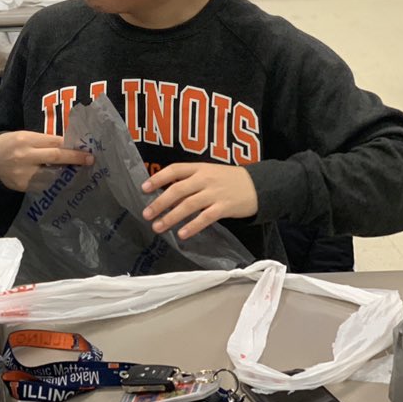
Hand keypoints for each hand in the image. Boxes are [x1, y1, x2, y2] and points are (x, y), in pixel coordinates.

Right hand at [0, 131, 94, 191]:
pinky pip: (45, 185)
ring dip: (67, 173)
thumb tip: (68, 145)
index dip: (71, 146)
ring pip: (52, 174)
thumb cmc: (10, 145)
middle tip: (90, 160)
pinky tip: (62, 180)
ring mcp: (24, 173)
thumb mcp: (24, 136)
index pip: (54, 142)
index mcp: (26, 140)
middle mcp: (25, 156)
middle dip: (75, 158)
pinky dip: (55, 182)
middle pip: (56, 157)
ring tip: (78, 171)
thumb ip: (44, 141)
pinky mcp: (23, 186)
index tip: (85, 148)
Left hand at [141, 163, 257, 239]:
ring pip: (188, 205)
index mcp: (199, 168)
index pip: (174, 170)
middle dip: (159, 202)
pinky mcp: (225, 207)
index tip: (144, 188)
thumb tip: (165, 191)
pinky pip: (205, 218)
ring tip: (158, 227)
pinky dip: (192, 226)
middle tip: (146, 214)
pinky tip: (181, 234)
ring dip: (171, 217)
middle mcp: (205, 179)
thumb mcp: (209, 172)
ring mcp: (215, 193)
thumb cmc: (228, 180)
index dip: (157, 178)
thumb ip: (190, 179)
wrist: (258, 185)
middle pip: (177, 189)